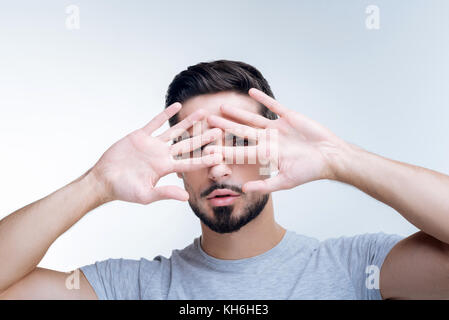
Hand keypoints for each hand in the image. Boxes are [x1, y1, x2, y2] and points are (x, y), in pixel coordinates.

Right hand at [90, 103, 222, 203]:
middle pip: (187, 144)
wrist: (104, 179)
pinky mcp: (140, 136)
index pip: (189, 163)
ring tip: (203, 113)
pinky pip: (155, 122)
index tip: (220, 155)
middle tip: (219, 130)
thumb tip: (186, 197)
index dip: (205, 159)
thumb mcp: (146, 195)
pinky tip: (176, 106)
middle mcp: (162, 155)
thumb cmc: (123, 190)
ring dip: (189, 122)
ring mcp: (152, 144)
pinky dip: (165, 114)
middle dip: (203, 137)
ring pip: (174, 130)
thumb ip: (165, 193)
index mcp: (165, 168)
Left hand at [206, 88, 349, 192]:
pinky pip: (273, 106)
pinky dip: (263, 99)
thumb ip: (264, 184)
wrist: (330, 156)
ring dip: (238, 112)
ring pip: (253, 119)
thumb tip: (244, 190)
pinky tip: (250, 92)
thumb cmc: (309, 170)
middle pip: (241, 132)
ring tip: (222, 106)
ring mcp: (277, 128)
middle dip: (225, 127)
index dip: (224, 149)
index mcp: (265, 155)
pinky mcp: (288, 117)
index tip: (208, 148)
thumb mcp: (285, 182)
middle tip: (208, 122)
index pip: (240, 151)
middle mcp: (268, 140)